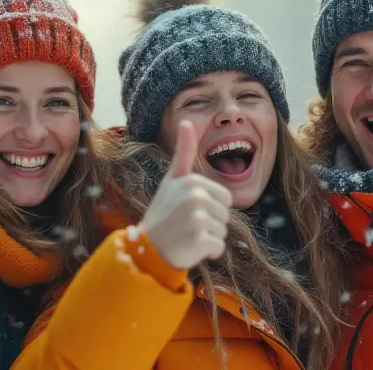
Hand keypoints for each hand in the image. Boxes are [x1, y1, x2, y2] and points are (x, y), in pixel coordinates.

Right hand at [138, 120, 232, 268]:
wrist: (147, 248)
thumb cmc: (163, 213)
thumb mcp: (172, 180)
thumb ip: (184, 152)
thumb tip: (187, 120)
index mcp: (192, 181)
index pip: (225, 198)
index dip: (211, 207)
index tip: (188, 210)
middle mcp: (195, 197)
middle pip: (226, 214)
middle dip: (211, 223)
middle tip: (187, 225)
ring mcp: (197, 218)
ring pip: (223, 231)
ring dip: (209, 238)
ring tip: (186, 235)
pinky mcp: (199, 240)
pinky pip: (218, 247)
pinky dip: (207, 252)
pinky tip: (189, 248)